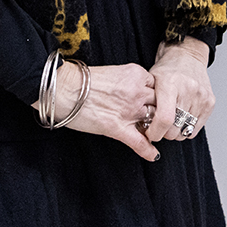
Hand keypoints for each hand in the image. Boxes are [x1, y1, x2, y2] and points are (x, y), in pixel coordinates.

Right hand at [36, 61, 158, 160]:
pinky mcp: (117, 128)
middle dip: (162, 110)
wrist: (64, 88)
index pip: (158, 85)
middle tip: (161, 118)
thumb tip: (136, 91)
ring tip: (158, 133)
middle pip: (161, 102)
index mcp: (136, 74)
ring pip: (154, 121)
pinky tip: (153, 155)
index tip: (155, 100)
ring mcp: (129, 111)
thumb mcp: (115, 71)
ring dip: (156, 128)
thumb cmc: (84, 80)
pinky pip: (138, 141)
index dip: (157, 94)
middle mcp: (137, 92)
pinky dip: (148, 150)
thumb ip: (130, 80)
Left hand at [146, 38, 214, 142]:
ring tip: (171, 118)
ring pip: (185, 132)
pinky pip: (196, 129)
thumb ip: (147, 104)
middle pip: (174, 129)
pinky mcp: (210, 102)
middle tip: (159, 124)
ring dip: (176, 131)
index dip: (155, 132)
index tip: (150, 133)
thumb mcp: (150, 82)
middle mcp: (189, 90)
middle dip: (163, 132)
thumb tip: (144, 129)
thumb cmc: (167, 69)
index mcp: (170, 84)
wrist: (187, 56)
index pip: (165, 119)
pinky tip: (182, 116)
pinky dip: (187, 127)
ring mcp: (202, 97)